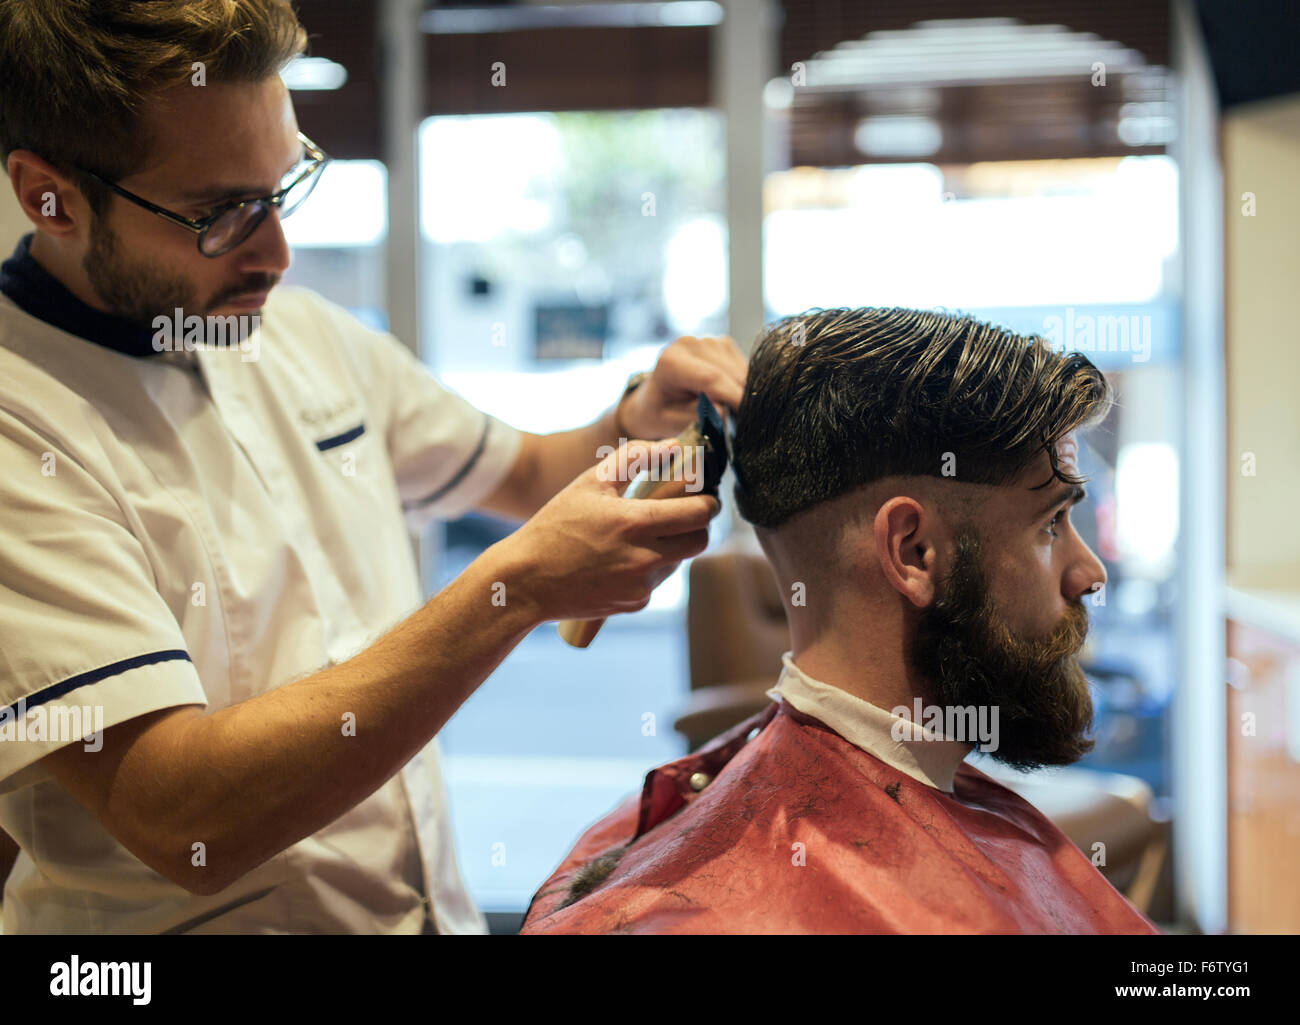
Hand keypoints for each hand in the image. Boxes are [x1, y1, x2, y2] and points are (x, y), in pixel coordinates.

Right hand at [488, 439, 720, 624]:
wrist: (526, 581)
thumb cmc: (555, 526)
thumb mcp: (591, 482)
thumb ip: (635, 457)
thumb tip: (672, 446)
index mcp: (634, 523)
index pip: (699, 514)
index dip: (709, 502)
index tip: (705, 495)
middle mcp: (644, 558)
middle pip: (700, 541)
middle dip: (699, 525)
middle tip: (684, 512)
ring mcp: (641, 586)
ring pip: (680, 561)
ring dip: (673, 545)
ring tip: (642, 533)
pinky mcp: (635, 604)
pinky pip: (657, 581)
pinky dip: (650, 566)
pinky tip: (623, 557)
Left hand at [619, 334, 746, 439]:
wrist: (654, 397)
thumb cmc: (660, 412)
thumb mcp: (672, 421)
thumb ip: (696, 415)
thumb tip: (724, 412)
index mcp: (671, 361)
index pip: (710, 378)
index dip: (732, 397)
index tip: (748, 416)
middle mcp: (689, 344)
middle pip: (729, 372)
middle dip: (740, 397)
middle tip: (743, 420)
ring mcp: (707, 340)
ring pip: (740, 369)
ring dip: (742, 390)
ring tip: (732, 409)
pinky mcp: (721, 343)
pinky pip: (742, 365)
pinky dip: (742, 383)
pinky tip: (730, 394)